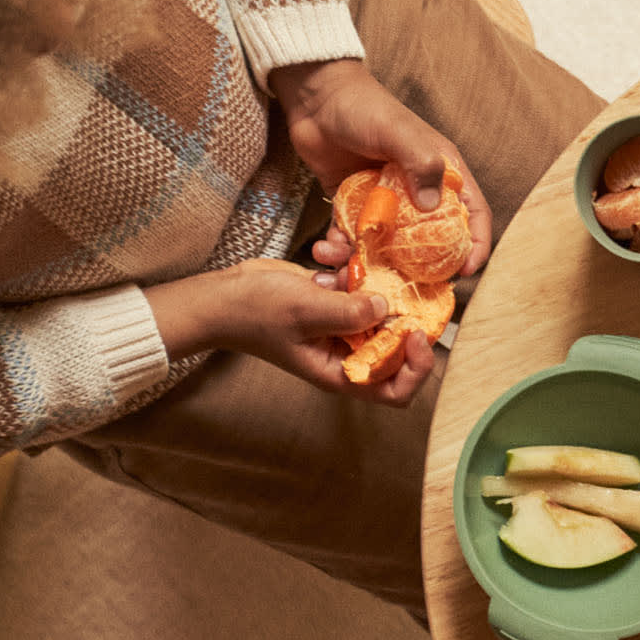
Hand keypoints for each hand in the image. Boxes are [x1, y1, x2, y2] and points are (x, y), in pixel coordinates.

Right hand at [144, 260, 436, 406]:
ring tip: (341, 257)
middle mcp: (347, 351)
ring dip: (365, 275)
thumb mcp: (305, 311)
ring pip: (379, 304)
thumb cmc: (255, 313)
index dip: (416, 367)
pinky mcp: (334, 299)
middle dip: (395, 305)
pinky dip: (347, 262)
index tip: (415, 331)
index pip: (395, 389)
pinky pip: (357, 282)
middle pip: (396, 340)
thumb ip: (349, 312)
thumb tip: (388, 307)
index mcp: (342, 371)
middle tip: (389, 277)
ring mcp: (342, 324)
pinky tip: (325, 250)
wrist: (223, 295)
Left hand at [269, 58, 492, 275]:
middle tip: (403, 287)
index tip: (464, 270)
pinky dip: (341, 251)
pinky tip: (326, 251)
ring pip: (388, 248)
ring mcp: (385, 203)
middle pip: (430, 243)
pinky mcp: (353, 207)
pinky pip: (352, 240)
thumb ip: (421, 163)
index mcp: (440, 174)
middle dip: (418, 271)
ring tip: (350, 274)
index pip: (470, 215)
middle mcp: (416, 193)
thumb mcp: (399, 132)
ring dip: (370, 266)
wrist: (315, 97)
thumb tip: (431, 207)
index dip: (474, 245)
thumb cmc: (364, 106)